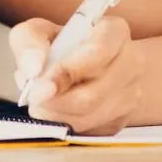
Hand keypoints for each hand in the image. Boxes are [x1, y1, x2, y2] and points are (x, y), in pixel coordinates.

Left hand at [10, 16, 145, 134]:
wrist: (80, 68)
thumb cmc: (59, 46)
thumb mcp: (37, 32)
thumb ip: (29, 42)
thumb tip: (33, 68)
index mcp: (115, 32)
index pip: (98, 52)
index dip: (67, 71)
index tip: (41, 83)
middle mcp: (132, 62)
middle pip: (94, 93)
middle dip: (56, 100)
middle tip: (34, 97)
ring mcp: (131, 94)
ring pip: (90, 115)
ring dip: (58, 114)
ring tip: (41, 102)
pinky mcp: (121, 120)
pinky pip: (90, 130)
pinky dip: (65, 124)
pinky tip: (57, 111)